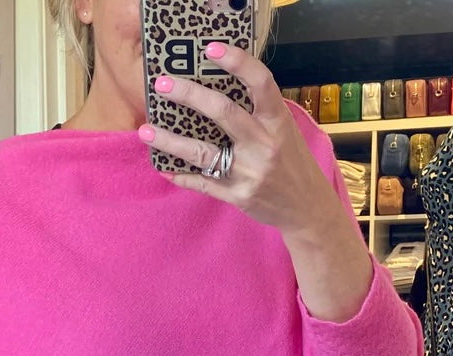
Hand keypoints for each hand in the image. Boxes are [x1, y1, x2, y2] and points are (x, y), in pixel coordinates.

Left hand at [139, 42, 342, 237]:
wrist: (307, 208)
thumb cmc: (291, 162)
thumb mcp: (284, 131)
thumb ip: (259, 113)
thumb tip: (218, 88)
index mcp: (277, 122)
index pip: (260, 83)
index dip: (237, 62)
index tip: (211, 49)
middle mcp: (264, 144)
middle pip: (223, 113)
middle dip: (189, 96)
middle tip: (162, 85)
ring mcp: (250, 172)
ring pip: (203, 153)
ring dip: (170, 141)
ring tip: (145, 131)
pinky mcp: (239, 196)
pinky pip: (204, 183)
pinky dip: (182, 176)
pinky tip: (164, 167)